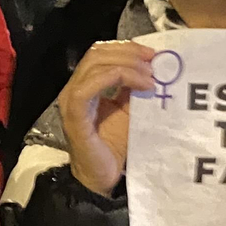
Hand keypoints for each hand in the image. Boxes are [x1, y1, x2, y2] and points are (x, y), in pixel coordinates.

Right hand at [57, 41, 152, 196]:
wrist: (101, 177)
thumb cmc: (113, 147)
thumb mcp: (129, 110)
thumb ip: (134, 88)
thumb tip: (152, 67)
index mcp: (86, 84)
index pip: (100, 53)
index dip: (126, 48)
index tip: (152, 55)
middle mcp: (74, 87)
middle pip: (97, 52)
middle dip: (128, 52)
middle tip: (153, 61)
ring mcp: (72, 99)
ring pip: (95, 64)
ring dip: (127, 64)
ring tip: (150, 75)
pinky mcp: (74, 113)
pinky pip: (90, 85)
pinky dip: (117, 77)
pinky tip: (140, 84)